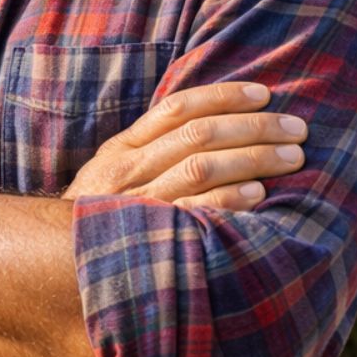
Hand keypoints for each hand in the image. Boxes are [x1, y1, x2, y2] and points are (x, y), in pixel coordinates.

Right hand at [62, 81, 306, 211]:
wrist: (59, 262)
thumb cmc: (101, 215)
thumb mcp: (113, 173)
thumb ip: (150, 149)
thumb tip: (209, 121)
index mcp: (122, 148)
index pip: (177, 108)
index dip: (223, 96)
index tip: (264, 93)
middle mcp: (127, 169)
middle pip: (198, 134)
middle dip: (253, 127)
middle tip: (296, 129)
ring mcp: (136, 201)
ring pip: (200, 166)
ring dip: (252, 157)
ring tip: (291, 157)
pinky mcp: (148, 234)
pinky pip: (193, 210)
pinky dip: (228, 198)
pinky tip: (258, 193)